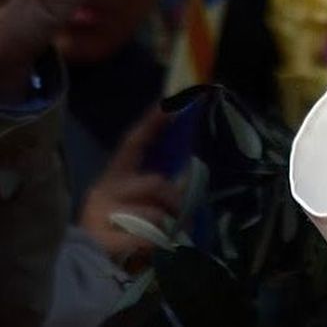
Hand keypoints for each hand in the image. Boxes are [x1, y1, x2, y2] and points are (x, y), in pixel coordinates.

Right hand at [79, 105, 183, 269]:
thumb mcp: (139, 205)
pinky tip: (150, 252)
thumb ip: (159, 189)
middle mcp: (104, 191)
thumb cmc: (120, 233)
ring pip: (156, 214)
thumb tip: (187, 178)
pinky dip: (156, 246)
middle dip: (176, 200)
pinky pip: (149, 238)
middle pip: (157, 184)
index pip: (134, 143)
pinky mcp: (104, 240)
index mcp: (113, 178)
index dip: (153, 123)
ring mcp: (101, 215)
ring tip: (161, 239)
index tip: (173, 103)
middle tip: (180, 215)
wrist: (88, 272)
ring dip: (168, 227)